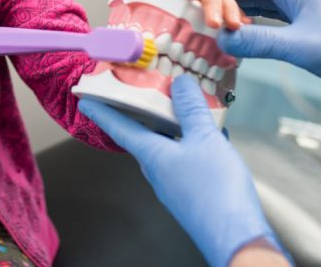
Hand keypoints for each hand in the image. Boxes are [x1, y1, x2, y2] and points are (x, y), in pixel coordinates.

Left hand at [79, 75, 282, 266]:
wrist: (236, 237)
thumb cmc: (215, 190)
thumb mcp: (205, 139)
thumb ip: (191, 109)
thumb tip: (178, 82)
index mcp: (152, 155)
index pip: (119, 128)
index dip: (102, 111)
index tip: (84, 99)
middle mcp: (157, 170)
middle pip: (142, 136)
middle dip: (140, 115)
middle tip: (138, 94)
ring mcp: (174, 184)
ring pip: (167, 147)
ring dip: (172, 127)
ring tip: (182, 108)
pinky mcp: (192, 193)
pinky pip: (186, 160)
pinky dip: (193, 143)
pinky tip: (211, 136)